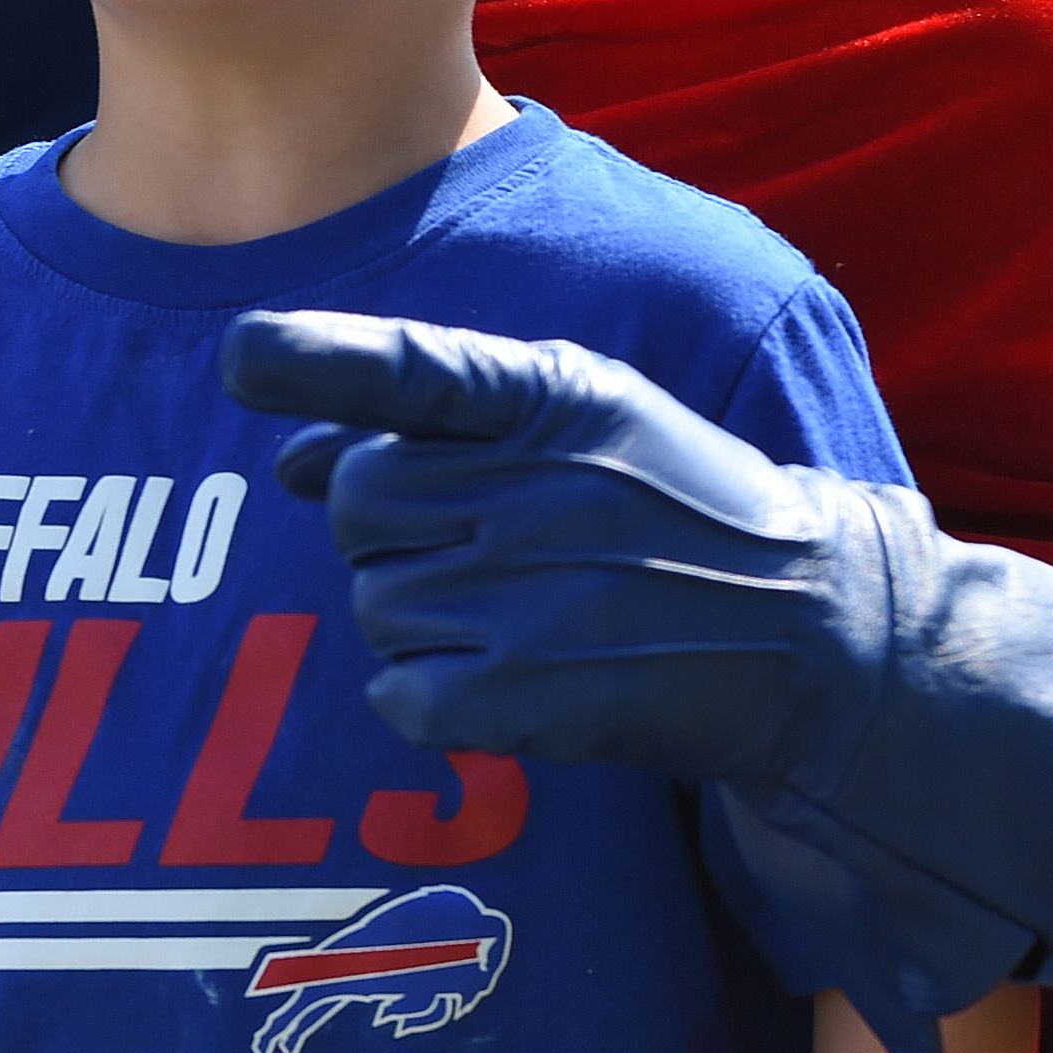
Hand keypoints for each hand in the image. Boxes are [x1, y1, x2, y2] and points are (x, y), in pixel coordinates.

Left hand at [221, 310, 877, 780]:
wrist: (811, 632)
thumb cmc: (677, 511)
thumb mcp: (585, 425)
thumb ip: (437, 425)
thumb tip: (287, 460)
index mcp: (555, 398)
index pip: (411, 365)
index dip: (316, 359)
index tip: (241, 357)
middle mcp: (536, 488)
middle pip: (357, 501)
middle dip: (389, 529)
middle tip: (481, 550)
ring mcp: (527, 594)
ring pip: (371, 601)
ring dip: (420, 615)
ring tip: (520, 612)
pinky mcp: (524, 693)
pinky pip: (396, 693)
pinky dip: (430, 695)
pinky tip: (507, 676)